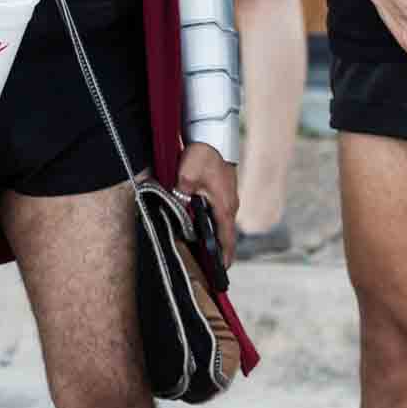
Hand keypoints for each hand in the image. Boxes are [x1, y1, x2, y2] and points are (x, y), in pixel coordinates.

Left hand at [176, 142, 237, 269]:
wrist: (212, 134)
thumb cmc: (203, 155)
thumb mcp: (187, 176)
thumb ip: (181, 196)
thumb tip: (176, 211)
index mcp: (224, 206)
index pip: (227, 239)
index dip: (224, 257)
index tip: (221, 273)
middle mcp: (230, 205)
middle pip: (226, 235)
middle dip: (219, 252)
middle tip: (209, 269)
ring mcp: (229, 198)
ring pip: (222, 225)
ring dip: (216, 238)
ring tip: (203, 254)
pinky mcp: (224, 192)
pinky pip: (219, 215)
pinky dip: (213, 225)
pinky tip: (201, 228)